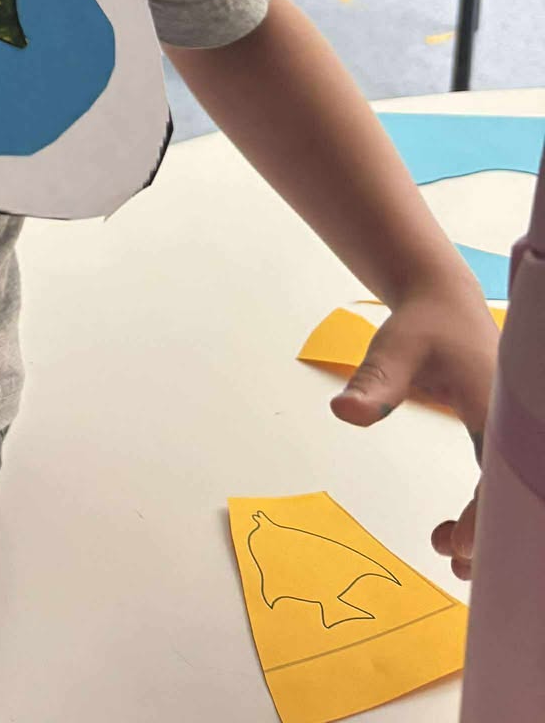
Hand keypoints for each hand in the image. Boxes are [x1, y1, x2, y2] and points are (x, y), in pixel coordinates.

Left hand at [329, 275, 496, 578]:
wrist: (444, 302)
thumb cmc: (423, 325)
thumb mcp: (395, 348)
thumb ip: (375, 383)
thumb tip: (345, 412)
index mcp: (501, 406)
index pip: (502, 472)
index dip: (486, 515)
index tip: (460, 547)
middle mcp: (518, 425)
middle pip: (520, 494)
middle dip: (495, 534)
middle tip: (456, 564)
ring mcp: (518, 434)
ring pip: (517, 494)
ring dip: (492, 529)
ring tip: (451, 555)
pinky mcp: (508, 441)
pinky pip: (506, 485)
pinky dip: (489, 513)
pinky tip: (458, 530)